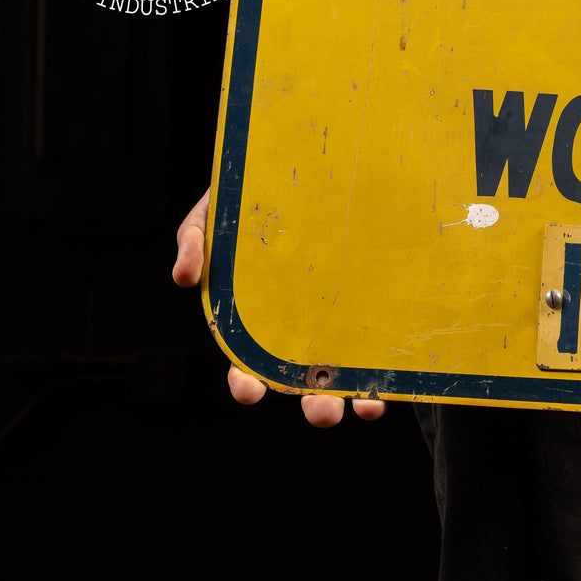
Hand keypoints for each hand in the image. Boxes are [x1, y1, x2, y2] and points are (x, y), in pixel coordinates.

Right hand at [173, 187, 386, 426]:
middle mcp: (301, 332)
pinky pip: (384, 345)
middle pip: (304, 381)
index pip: (247, 364)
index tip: (247, 391)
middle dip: (312, 403)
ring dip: (355, 397)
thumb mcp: (218, 212)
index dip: (245, 383)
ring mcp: (341, 324)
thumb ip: (196, 240)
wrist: (313, 169)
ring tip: (365, 408)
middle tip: (320, 412)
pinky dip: (389, 367)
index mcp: (258, 321)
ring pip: (348, 374)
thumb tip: (184, 278)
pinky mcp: (375, 309)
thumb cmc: (258, 198)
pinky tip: (396, 375)